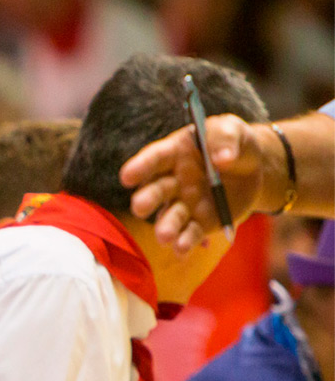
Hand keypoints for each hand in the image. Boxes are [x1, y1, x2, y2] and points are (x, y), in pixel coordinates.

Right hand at [120, 115, 280, 252]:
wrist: (254, 171)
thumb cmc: (235, 144)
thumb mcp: (233, 129)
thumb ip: (225, 138)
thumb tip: (223, 159)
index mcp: (174, 154)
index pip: (154, 159)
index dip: (139, 167)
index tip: (126, 177)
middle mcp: (173, 181)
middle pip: (156, 191)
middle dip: (147, 199)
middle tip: (139, 207)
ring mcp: (184, 204)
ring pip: (170, 217)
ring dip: (165, 227)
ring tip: (165, 237)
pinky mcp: (200, 223)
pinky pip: (190, 234)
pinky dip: (185, 243)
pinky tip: (183, 250)